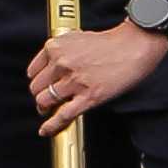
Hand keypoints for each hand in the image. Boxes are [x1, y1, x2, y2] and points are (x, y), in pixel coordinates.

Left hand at [28, 21, 167, 128]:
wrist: (134, 46)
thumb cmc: (110, 42)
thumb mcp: (75, 37)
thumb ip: (60, 50)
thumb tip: (52, 64)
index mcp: (55, 48)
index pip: (33, 71)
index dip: (37, 82)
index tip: (40, 86)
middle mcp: (61, 64)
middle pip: (37, 88)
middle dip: (40, 96)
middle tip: (45, 100)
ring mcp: (74, 81)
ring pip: (46, 101)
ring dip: (45, 109)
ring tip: (48, 111)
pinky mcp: (89, 96)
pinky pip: (63, 115)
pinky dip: (52, 125)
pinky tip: (46, 130)